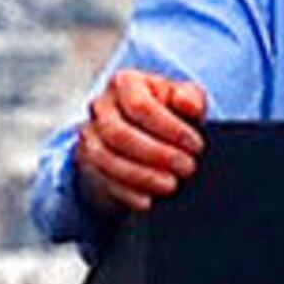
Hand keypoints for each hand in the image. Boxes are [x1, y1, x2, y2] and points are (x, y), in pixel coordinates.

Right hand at [73, 68, 208, 215]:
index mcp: (125, 83)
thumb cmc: (164, 112)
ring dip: (141, 175)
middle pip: (119, 133)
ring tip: (171, 185)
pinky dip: (128, 193)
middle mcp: (101, 106)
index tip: (195, 146)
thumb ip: (191, 97)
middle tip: (187, 168)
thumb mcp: (182, 99)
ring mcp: (90, 134)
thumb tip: (188, 105)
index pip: (140, 106)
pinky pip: (103, 180)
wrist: (139, 132)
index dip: (170, 128)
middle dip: (157, 154)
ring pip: (106, 158)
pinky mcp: (88, 162)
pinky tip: (149, 199)